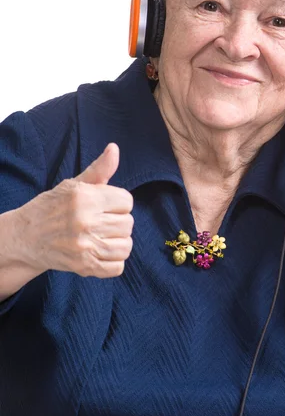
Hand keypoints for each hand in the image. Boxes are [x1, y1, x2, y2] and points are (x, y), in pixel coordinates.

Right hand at [12, 143, 133, 277]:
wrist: (25, 237)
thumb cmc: (52, 207)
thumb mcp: (73, 185)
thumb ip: (99, 169)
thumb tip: (114, 148)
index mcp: (85, 198)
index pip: (127, 201)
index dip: (118, 203)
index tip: (106, 206)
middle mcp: (85, 222)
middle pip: (128, 223)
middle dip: (118, 221)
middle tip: (101, 222)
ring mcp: (84, 246)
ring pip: (126, 246)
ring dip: (118, 242)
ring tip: (103, 237)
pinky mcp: (83, 266)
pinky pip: (117, 267)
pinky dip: (114, 262)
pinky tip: (101, 251)